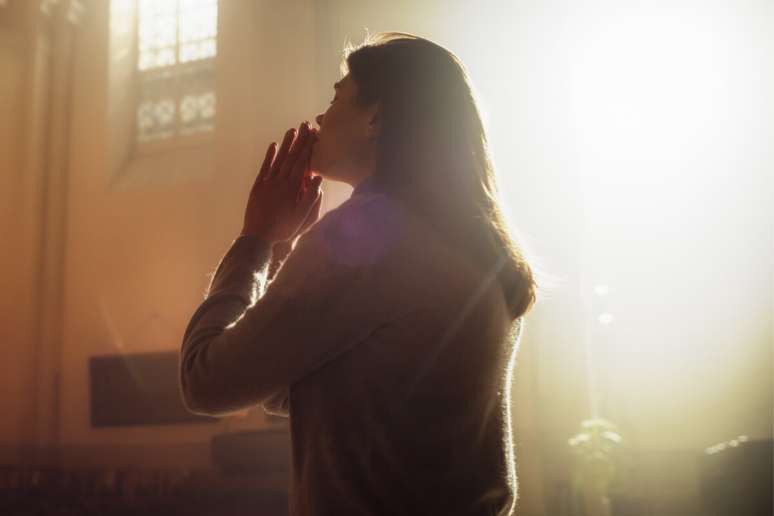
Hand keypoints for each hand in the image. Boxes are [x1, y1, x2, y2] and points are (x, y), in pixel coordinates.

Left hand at [241, 122, 323, 242]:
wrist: (258, 236)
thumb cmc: (283, 228)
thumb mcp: (302, 216)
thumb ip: (310, 196)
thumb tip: (317, 177)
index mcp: (292, 188)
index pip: (302, 162)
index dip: (308, 147)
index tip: (313, 135)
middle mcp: (280, 181)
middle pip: (291, 157)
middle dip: (299, 140)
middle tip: (305, 126)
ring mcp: (267, 182)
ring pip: (278, 159)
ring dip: (286, 144)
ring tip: (292, 130)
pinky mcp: (257, 186)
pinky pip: (265, 167)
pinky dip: (269, 156)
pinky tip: (274, 145)